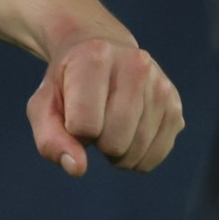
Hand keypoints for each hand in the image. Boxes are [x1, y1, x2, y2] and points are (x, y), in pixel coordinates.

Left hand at [26, 31, 183, 176]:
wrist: (97, 52)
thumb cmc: (66, 85)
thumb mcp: (43, 106)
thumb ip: (50, 140)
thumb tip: (78, 168)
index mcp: (95, 58)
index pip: (85, 124)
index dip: (73, 131)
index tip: (71, 113)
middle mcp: (134, 66)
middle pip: (115, 140)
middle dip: (97, 143)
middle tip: (92, 123)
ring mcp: (160, 85)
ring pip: (138, 150)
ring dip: (117, 153)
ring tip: (108, 126)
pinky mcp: (175, 105)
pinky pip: (156, 155)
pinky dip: (137, 157)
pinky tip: (126, 135)